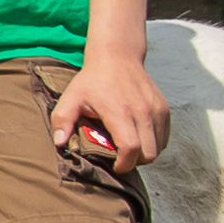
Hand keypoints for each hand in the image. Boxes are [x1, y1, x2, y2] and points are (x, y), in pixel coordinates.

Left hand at [52, 48, 165, 173]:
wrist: (117, 56)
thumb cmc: (92, 80)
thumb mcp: (71, 98)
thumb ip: (62, 120)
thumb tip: (59, 144)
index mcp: (120, 112)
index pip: (131, 149)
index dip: (124, 165)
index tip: (114, 166)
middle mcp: (142, 112)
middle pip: (148, 154)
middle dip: (134, 162)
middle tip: (121, 158)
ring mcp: (156, 110)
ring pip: (159, 147)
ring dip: (145, 153)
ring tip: (129, 147)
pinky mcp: (164, 108)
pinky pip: (165, 136)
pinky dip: (154, 142)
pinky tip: (138, 137)